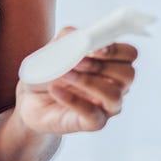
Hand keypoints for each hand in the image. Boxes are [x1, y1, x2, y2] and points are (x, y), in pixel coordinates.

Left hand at [14, 27, 137, 134]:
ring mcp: (106, 105)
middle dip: (102, 65)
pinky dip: (73, 100)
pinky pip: (92, 114)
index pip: (129, 54)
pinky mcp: (93, 122)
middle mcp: (114, 84)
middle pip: (128, 74)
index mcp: (110, 62)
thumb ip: (71, 37)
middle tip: (77, 61)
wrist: (30, 98)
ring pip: (114, 95)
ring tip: (64, 74)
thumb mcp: (56, 47)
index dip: (116, 49)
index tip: (95, 47)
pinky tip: (56, 90)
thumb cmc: (49, 70)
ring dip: (88, 82)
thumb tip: (84, 40)